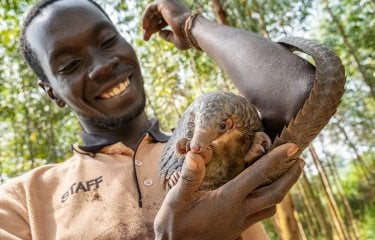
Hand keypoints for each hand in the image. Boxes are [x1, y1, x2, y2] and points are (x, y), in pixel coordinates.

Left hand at [142, 0, 191, 48]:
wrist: (190, 29)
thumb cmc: (186, 37)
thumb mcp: (176, 39)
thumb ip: (167, 36)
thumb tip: (159, 33)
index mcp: (178, 16)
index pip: (163, 20)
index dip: (155, 29)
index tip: (148, 38)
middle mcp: (174, 9)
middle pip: (157, 17)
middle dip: (150, 28)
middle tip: (145, 38)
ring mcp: (169, 4)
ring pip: (153, 13)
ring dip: (147, 23)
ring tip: (145, 33)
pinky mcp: (163, 2)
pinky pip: (150, 8)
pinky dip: (146, 17)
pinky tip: (145, 27)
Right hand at [154, 143, 303, 239]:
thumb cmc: (174, 223)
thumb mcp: (176, 199)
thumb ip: (189, 177)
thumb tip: (196, 154)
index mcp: (227, 200)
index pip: (257, 176)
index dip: (276, 160)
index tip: (292, 147)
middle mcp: (238, 212)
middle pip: (275, 195)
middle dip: (291, 177)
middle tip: (299, 161)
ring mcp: (239, 223)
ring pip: (270, 208)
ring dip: (281, 191)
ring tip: (285, 176)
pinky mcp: (236, 230)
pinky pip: (260, 216)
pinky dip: (268, 203)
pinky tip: (260, 195)